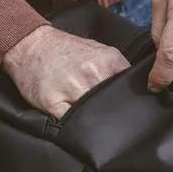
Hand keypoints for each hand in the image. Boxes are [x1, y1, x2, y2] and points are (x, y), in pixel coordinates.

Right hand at [1, 25, 129, 119]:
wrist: (31, 45)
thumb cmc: (65, 50)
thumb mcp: (99, 50)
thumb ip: (118, 68)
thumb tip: (141, 86)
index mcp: (107, 61)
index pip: (129, 88)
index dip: (131, 102)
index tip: (132, 110)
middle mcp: (91, 74)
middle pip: (113, 104)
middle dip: (113, 112)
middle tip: (112, 118)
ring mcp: (71, 88)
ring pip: (93, 115)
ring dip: (95, 121)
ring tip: (92, 118)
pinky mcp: (52, 101)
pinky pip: (71, 122)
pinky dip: (75, 126)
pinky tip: (76, 122)